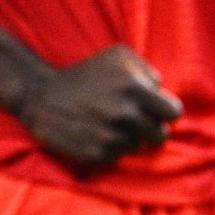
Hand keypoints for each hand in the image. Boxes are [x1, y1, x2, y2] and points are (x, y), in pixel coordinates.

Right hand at [14, 45, 181, 172]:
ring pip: (139, 147)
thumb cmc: (84, 74)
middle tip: (134, 120)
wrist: (42, 97)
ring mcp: (111, 137)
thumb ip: (146, 70)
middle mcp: (126, 114)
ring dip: (130, 138)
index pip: (173, 113)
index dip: (166, 112)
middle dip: (150, 128)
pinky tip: (97, 134)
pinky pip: (119, 157)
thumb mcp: (117, 57)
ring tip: (110, 125)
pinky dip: (111, 148)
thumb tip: (160, 89)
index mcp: (134, 88)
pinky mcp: (97, 156)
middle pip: (160, 135)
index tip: (157, 112)